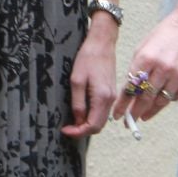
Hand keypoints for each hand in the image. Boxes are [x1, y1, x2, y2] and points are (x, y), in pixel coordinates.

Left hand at [61, 16, 120, 137]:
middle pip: (98, 126)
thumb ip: (78, 103)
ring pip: (101, 120)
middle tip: (67, 127)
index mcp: (102, 98)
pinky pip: (103, 111)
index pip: (92, 126)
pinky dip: (93, 116)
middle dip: (82, 130)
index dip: (78, 132)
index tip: (65, 130)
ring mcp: (112, 97)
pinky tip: (81, 111)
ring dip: (87, 124)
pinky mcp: (111, 92)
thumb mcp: (76, 81)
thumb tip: (78, 120)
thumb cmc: (87, 58)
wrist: (102, 43)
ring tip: (72, 121)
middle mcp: (110, 100)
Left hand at [116, 7, 177, 123]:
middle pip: (145, 99)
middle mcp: (162, 68)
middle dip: (135, 112)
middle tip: (128, 121)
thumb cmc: (165, 35)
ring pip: (161, 101)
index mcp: (146, 58)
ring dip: (150, 111)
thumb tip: (130, 91)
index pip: (130, 88)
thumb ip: (137, 69)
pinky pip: (177, 97)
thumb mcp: (144, 47)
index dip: (122, 104)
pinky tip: (162, 101)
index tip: (117, 115)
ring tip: (143, 116)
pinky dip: (168, 100)